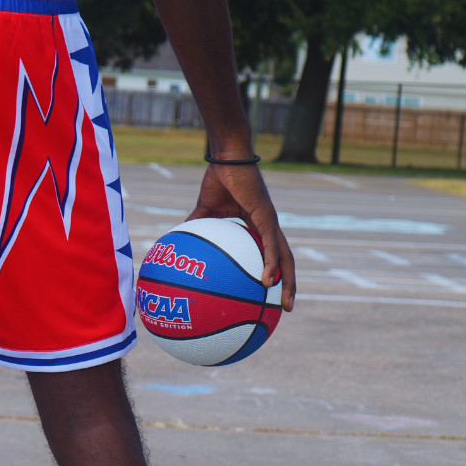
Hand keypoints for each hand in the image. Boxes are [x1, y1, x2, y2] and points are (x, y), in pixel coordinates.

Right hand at [186, 163, 295, 311]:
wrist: (227, 157)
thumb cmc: (218, 178)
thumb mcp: (204, 211)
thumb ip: (195, 227)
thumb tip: (176, 240)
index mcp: (258, 226)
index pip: (271, 254)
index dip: (274, 273)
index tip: (270, 294)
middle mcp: (269, 227)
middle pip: (285, 261)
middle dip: (289, 286)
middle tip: (286, 308)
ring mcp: (270, 222)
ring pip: (285, 257)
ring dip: (288, 281)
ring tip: (286, 303)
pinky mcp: (266, 217)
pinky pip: (270, 246)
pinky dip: (271, 264)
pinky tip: (268, 281)